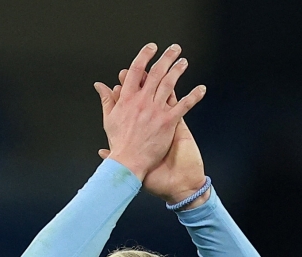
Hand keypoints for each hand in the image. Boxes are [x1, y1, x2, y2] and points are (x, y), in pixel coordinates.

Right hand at [93, 43, 205, 181]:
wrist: (128, 162)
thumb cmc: (119, 144)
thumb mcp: (109, 119)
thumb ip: (107, 99)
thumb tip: (100, 85)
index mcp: (127, 99)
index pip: (136, 71)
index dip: (144, 57)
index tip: (151, 48)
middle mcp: (142, 101)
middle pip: (155, 73)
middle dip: (166, 58)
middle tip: (174, 49)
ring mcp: (156, 111)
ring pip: (169, 84)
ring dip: (178, 70)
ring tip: (183, 62)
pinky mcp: (168, 122)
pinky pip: (183, 105)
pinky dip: (193, 96)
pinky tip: (201, 89)